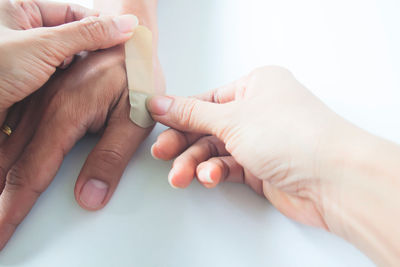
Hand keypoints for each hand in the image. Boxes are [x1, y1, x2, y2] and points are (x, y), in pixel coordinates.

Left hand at [0, 0, 138, 123]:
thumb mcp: (42, 46)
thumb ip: (87, 33)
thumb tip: (126, 24)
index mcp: (21, 9)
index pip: (74, 12)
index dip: (100, 26)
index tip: (125, 41)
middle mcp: (24, 32)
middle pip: (74, 37)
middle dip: (94, 51)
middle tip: (117, 66)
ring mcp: (26, 60)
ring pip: (68, 61)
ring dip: (84, 72)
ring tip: (105, 81)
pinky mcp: (29, 84)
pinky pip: (59, 81)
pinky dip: (72, 87)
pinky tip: (84, 94)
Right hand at [0, 46, 164, 248]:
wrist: (130, 43)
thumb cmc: (136, 77)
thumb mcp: (133, 120)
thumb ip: (110, 158)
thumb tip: (89, 197)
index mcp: (64, 115)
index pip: (32, 174)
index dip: (15, 208)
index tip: (2, 232)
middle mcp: (42, 107)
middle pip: (9, 164)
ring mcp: (36, 99)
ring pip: (3, 145)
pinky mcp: (38, 96)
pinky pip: (9, 128)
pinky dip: (0, 152)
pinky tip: (0, 165)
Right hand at [147, 66, 399, 264]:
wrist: (332, 179)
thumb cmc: (292, 135)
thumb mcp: (231, 118)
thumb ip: (192, 114)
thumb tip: (161, 103)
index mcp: (255, 86)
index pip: (207, 99)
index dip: (180, 112)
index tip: (156, 121)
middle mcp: (258, 111)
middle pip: (208, 126)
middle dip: (184, 142)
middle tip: (163, 153)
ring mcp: (260, 140)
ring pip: (216, 149)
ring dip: (197, 163)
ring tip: (182, 175)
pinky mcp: (262, 167)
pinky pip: (229, 166)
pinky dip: (216, 172)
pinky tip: (209, 177)